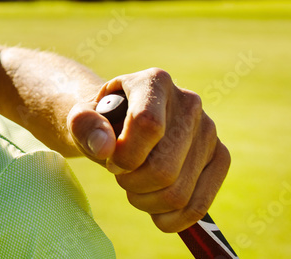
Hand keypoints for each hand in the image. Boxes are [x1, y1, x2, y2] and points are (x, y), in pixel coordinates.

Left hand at [67, 68, 230, 232]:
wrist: (119, 124)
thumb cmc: (99, 121)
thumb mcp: (80, 118)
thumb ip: (84, 126)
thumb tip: (105, 147)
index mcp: (155, 82)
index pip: (148, 124)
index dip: (126, 154)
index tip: (110, 161)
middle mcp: (189, 102)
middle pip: (164, 167)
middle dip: (131, 183)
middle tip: (119, 175)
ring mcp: (209, 130)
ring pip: (180, 191)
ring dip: (147, 202)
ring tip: (133, 188)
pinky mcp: (220, 156)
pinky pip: (201, 203)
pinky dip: (173, 218)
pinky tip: (155, 211)